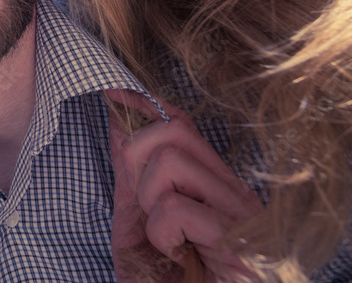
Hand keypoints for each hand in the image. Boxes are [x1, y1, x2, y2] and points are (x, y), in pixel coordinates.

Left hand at [105, 89, 263, 281]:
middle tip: (141, 202)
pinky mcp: (238, 243)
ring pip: (170, 163)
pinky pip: (177, 208)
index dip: (143, 104)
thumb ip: (131, 178)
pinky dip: (162, 233)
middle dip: (136, 155)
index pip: (183, 124)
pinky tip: (176, 256)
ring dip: (148, 201)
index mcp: (214, 188)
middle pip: (175, 130)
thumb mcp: (139, 226)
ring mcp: (240, 217)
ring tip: (164, 238)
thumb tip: (119, 125)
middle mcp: (234, 195)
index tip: (110, 95)